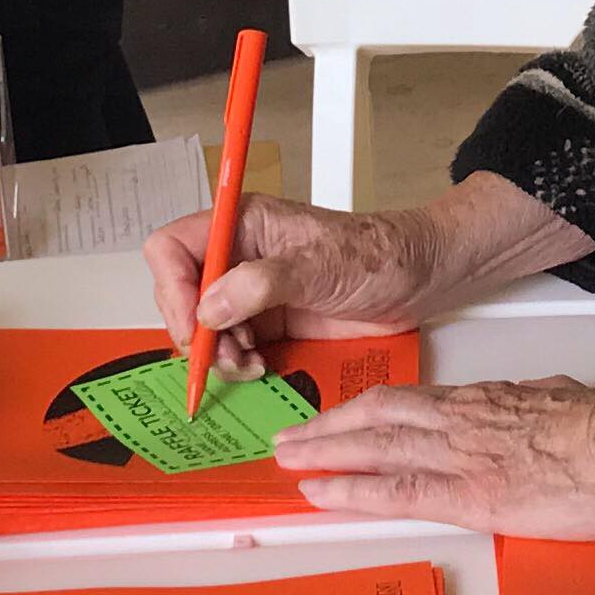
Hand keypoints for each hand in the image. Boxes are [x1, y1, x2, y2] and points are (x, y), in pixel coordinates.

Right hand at [144, 172, 594, 380]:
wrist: (422, 279)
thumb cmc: (380, 255)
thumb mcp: (322, 265)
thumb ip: (261, 283)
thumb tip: (208, 308)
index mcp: (243, 225)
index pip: (172, 248)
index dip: (173, 288)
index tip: (197, 327)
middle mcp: (239, 255)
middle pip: (181, 293)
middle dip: (196, 332)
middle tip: (226, 358)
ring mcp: (252, 291)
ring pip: (204, 327)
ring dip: (218, 354)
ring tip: (250, 366)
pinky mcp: (270, 321)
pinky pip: (233, 346)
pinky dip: (237, 364)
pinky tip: (261, 369)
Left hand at [272, 378, 594, 537]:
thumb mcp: (566, 402)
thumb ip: (538, 406)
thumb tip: (535, 410)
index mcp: (488, 402)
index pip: (413, 403)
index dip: (370, 411)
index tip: (343, 420)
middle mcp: (463, 421)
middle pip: (379, 416)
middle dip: (331, 426)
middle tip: (292, 435)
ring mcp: (461, 456)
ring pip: (375, 445)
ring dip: (324, 451)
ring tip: (287, 458)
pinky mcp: (468, 496)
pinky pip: (396, 491)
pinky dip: (351, 490)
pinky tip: (319, 493)